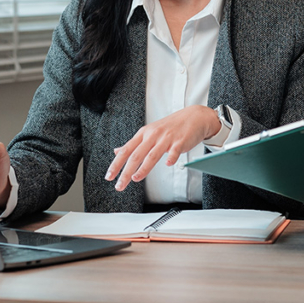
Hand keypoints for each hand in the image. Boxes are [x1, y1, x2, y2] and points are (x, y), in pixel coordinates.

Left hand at [105, 105, 220, 191]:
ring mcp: (166, 138)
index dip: (116, 164)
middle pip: (136, 155)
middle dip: (126, 171)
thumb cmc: (171, 127)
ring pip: (152, 155)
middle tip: (119, 185)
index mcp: (144, 134)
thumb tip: (117, 151)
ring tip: (136, 178)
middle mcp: (153, 135)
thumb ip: (134, 144)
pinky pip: (174, 151)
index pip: (126, 150)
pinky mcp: (180, 141)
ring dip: (143, 168)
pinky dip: (171, 158)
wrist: (194, 117)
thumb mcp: (149, 132)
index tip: (109, 176)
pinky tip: (168, 164)